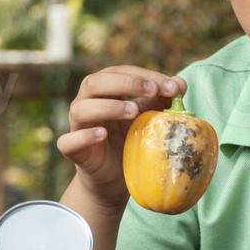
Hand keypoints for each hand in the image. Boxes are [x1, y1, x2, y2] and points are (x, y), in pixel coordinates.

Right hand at [58, 65, 186, 210]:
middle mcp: (86, 102)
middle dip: (125, 83)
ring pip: (80, 108)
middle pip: (94, 82)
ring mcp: (76, 126)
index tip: (171, 86)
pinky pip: (68, 140)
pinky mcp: (72, 150)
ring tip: (133, 112)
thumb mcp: (149, 117)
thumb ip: (162, 99)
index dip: (143, 75)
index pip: (119, 72)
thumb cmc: (131, 140)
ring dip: (107, 107)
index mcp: (104, 89)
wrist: (116, 178)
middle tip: (151, 91)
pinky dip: (85, 136)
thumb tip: (180, 85)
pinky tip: (102, 134)